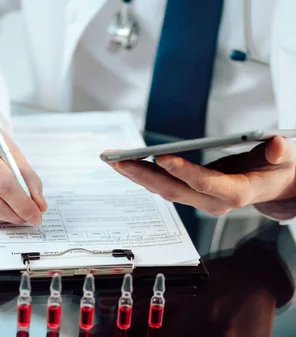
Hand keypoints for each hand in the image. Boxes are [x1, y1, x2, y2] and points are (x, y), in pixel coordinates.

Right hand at [0, 117, 46, 224]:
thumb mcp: (11, 151)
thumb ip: (27, 177)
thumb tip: (38, 206)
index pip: (3, 183)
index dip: (22, 203)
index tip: (37, 213)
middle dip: (15, 214)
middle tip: (30, 217)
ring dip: (6, 217)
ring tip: (18, 211)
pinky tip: (1, 206)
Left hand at [106, 136, 295, 215]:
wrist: (277, 186)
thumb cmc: (280, 169)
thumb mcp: (288, 158)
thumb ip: (281, 151)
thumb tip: (277, 145)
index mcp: (237, 192)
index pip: (206, 184)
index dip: (184, 172)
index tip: (161, 158)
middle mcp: (214, 200)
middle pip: (174, 191)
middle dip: (144, 175)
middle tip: (119, 159)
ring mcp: (200, 199)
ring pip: (164, 190)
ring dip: (136, 175)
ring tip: (113, 159)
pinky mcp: (191, 193)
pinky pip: (163, 186)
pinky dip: (143, 174)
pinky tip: (125, 163)